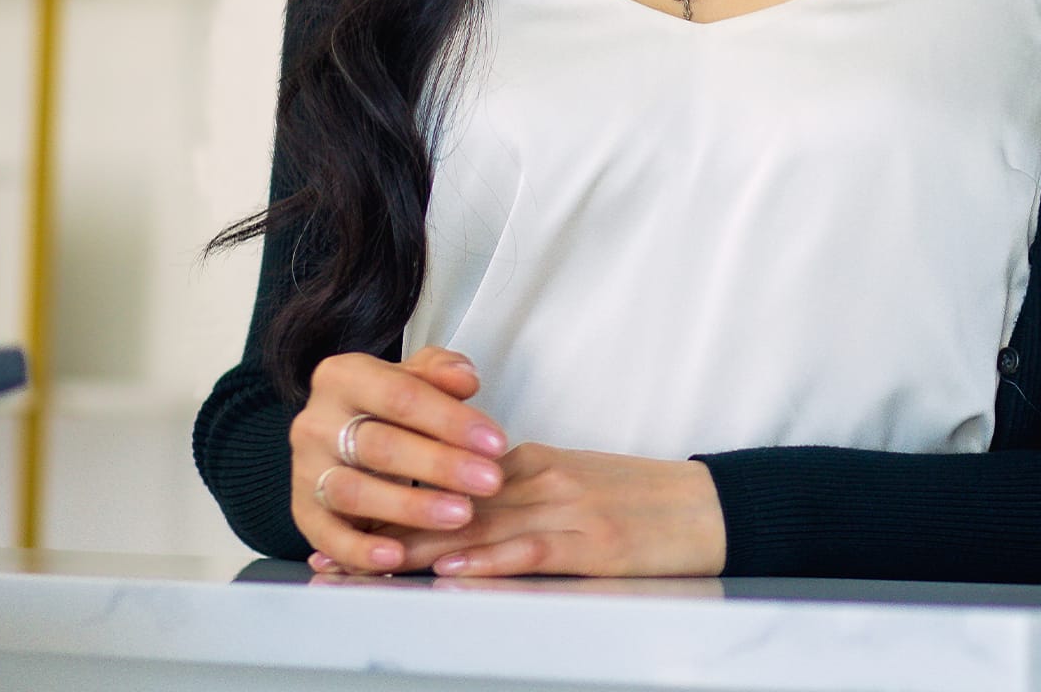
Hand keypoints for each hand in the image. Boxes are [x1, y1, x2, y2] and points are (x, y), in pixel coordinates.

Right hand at [289, 344, 510, 573]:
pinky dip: (361, 551)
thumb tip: (465, 378)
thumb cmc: (385, 403)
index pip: (401, 396)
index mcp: (343, 377)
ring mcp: (305, 470)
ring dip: (411, 509)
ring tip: (460, 514)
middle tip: (488, 481)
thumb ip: (441, 371)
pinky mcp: (303, 512)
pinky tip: (397, 555)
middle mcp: (315, 422)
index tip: (494, 442)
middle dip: (441, 465)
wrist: (340, 428)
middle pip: (380, 446)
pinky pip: (328, 538)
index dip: (451, 420)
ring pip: (355, 493)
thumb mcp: (414, 374)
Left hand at [307, 442, 727, 578]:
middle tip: (332, 555)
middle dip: (388, 531)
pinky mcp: (594, 544)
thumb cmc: (641, 503)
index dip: (393, 502)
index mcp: (531, 463)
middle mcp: (539, 479)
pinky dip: (490, 564)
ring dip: (420, 551)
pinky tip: (456, 576)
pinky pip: (532, 551)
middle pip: (449, 505)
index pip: (447, 479)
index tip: (342, 524)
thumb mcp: (572, 485)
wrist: (708, 507)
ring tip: (369, 570)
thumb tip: (462, 514)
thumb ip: (518, 494)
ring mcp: (566, 509)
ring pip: (480, 527)